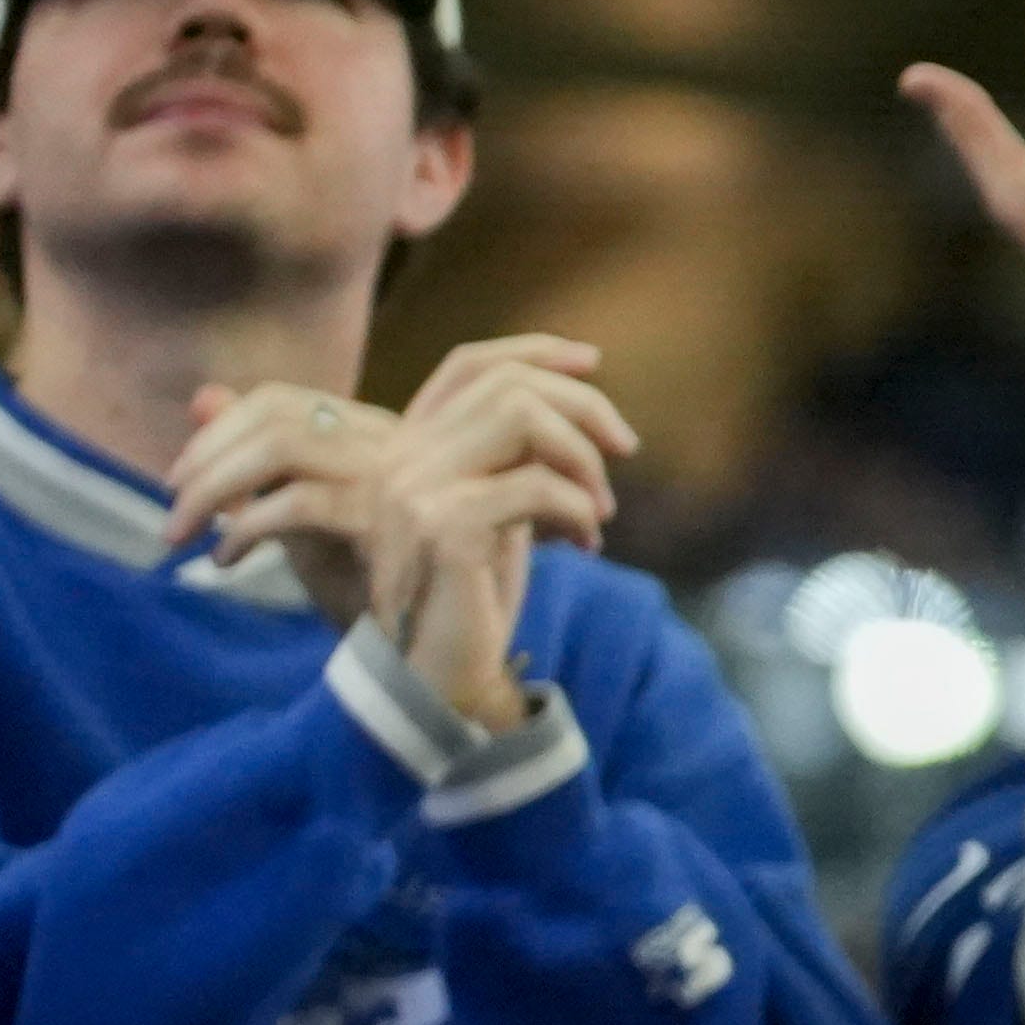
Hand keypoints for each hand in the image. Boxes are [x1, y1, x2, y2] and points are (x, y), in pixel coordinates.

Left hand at [162, 374, 395, 622]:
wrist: (431, 661)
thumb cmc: (370, 592)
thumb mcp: (301, 520)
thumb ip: (258, 463)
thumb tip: (203, 397)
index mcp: (377, 436)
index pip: (280, 401)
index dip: (217, 432)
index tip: (180, 481)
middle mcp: (396, 442)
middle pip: (278, 414)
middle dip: (206, 457)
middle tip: (172, 510)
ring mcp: (403, 475)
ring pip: (283, 445)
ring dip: (214, 487)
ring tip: (184, 533)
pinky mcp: (396, 520)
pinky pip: (301, 502)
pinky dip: (246, 527)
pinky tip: (227, 561)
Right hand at [176, 339, 632, 733]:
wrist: (439, 675)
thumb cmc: (475, 596)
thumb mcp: (501, 514)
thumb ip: (519, 460)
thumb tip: (582, 411)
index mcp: (410, 447)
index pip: (468, 364)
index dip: (535, 350)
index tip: (594, 362)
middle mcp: (401, 458)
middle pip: (508, 385)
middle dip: (583, 411)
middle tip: (622, 455)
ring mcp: (414, 490)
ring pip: (522, 418)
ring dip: (582, 461)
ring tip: (598, 510)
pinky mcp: (442, 527)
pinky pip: (536, 486)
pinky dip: (577, 510)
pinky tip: (584, 546)